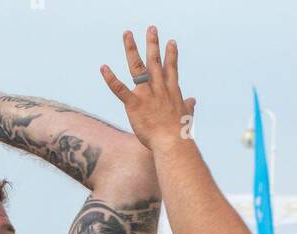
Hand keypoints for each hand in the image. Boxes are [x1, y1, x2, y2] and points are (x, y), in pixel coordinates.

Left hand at [101, 27, 196, 152]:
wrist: (172, 142)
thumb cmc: (180, 134)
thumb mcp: (186, 117)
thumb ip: (188, 107)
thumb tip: (193, 102)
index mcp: (171, 91)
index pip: (171, 68)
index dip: (171, 55)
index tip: (171, 42)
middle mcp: (159, 88)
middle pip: (155, 61)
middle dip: (153, 44)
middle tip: (151, 29)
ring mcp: (146, 94)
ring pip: (138, 67)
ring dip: (132, 49)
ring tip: (127, 34)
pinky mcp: (134, 104)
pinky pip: (120, 89)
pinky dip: (111, 79)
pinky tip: (103, 68)